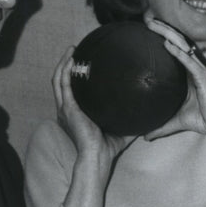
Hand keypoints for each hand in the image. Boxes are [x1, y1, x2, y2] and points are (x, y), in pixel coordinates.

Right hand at [53, 47, 135, 161]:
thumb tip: (147, 108)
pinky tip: (71, 60)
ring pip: (58, 79)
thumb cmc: (108, 147)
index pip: (70, 89)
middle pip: (60, 80)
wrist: (98, 157)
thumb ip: (129, 116)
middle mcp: (66, 109)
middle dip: (66, 64)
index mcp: (75, 113)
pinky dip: (65, 71)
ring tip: (72, 50)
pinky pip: (63, 84)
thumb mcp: (119, 126)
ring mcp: (65, 108)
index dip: (72, 75)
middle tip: (75, 50)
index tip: (82, 62)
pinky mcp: (67, 108)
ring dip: (63, 63)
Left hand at [144, 17, 205, 139]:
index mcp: (187, 74)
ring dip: (168, 35)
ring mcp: (199, 71)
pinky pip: (189, 62)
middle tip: (147, 19)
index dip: (162, 39)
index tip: (148, 30)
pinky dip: (178, 53)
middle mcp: (193, 69)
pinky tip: (167, 45)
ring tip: (153, 25)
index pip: (173, 51)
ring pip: (182, 48)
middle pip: (176, 44)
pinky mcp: (203, 77)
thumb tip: (145, 137)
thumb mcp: (176, 121)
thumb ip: (161, 126)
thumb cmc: (203, 119)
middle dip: (163, 30)